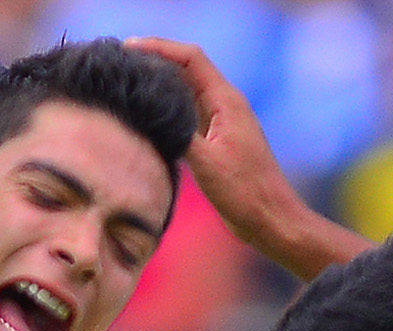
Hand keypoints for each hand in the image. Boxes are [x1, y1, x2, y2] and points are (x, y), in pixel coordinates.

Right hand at [127, 36, 354, 277]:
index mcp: (227, 102)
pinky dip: (168, 108)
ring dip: (161, 83)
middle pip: (187, 69)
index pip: (191, 58)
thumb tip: (149, 112)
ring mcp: (221, 122)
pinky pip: (188, 114)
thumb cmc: (246, 193)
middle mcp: (225, 105)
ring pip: (186, 91)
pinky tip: (149, 116)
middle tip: (122, 62)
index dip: (160, 47)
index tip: (130, 46)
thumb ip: (179, 132)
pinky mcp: (217, 140)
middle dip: (156, 60)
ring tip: (129, 81)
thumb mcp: (207, 162)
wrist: (270, 221)